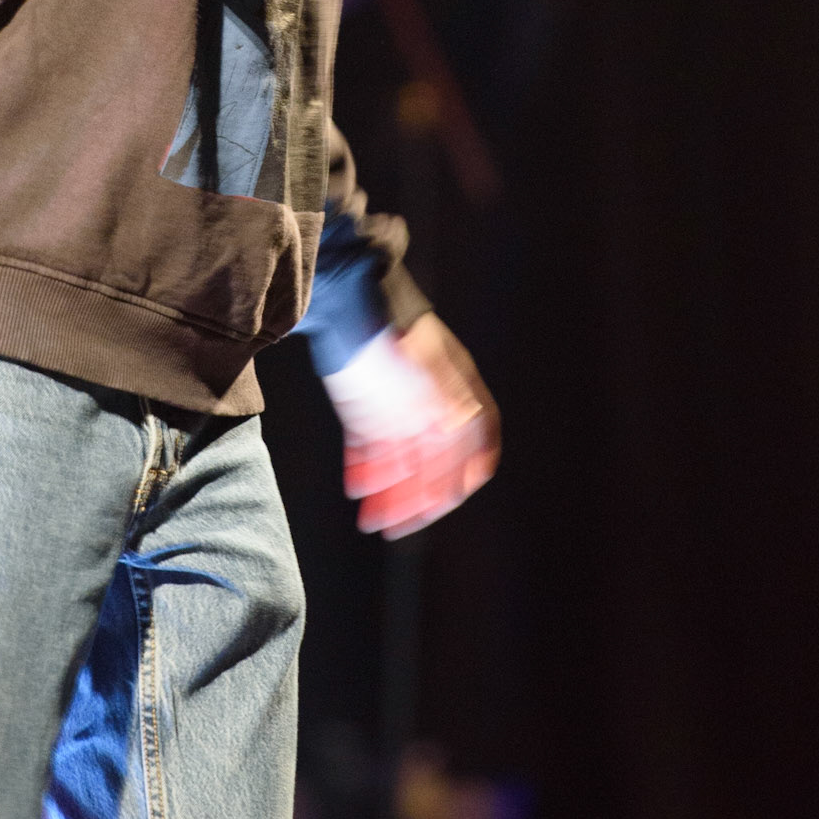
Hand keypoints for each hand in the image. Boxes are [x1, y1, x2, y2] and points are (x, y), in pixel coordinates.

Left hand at [320, 314, 500, 540]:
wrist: (344, 292)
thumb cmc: (391, 323)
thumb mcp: (423, 365)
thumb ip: (444, 401)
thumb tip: (465, 440)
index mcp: (456, 388)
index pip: (475, 443)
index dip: (464, 475)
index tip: (446, 501)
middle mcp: (430, 399)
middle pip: (433, 459)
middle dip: (417, 496)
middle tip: (396, 526)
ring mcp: (398, 402)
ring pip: (401, 459)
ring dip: (389, 491)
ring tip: (371, 519)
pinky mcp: (367, 402)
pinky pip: (371, 445)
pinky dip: (367, 468)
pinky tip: (357, 488)